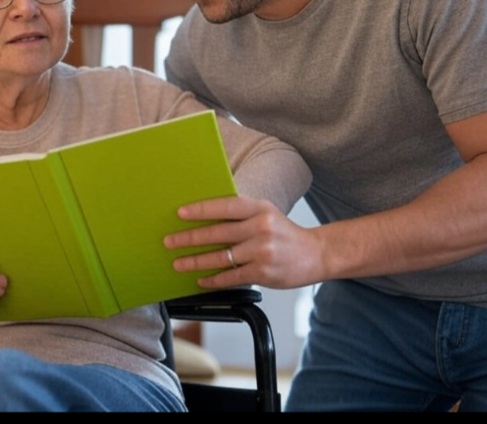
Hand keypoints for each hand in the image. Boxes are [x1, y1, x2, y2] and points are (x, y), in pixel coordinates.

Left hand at [165, 196, 323, 289]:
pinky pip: (231, 277)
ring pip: (221, 257)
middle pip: (218, 233)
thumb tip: (202, 218)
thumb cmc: (284, 233)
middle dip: (189, 238)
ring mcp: (262, 252)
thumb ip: (239, 215)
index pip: (225, 207)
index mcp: (260, 209)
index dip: (201, 210)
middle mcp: (261, 228)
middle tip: (170, 241)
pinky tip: (200, 279)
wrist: (316, 254)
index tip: (180, 213)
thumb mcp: (265, 214)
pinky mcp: (263, 273)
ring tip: (178, 263)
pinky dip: (213, 279)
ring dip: (195, 261)